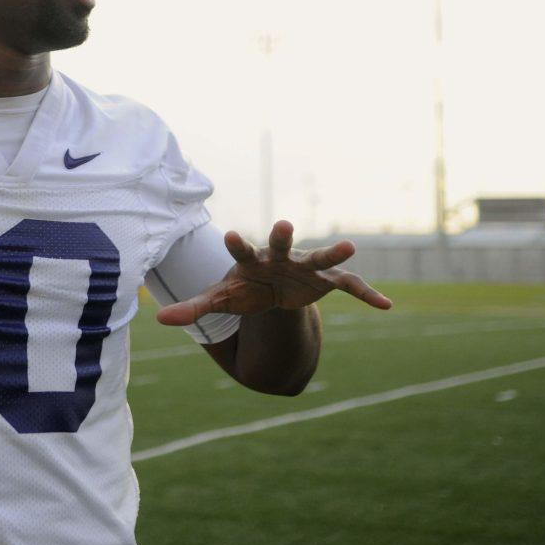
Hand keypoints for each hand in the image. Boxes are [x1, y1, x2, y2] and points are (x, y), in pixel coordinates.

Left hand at [156, 219, 392, 326]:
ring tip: (351, 245)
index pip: (241, 250)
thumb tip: (158, 320)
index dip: (236, 244)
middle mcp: (281, 258)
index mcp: (252, 261)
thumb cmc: (244, 288)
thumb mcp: (220, 299)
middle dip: (283, 236)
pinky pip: (349, 286)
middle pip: (281, 245)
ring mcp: (306, 268)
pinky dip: (367, 295)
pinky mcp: (326, 281)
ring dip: (334, 253)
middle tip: (282, 224)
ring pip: (320, 258)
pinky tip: (386, 306)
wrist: (271, 288)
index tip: (230, 234)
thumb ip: (194, 308)